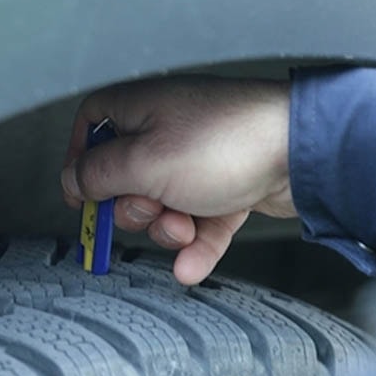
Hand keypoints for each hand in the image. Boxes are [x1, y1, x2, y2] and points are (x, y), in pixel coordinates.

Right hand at [61, 75, 294, 284]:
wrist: (303, 151)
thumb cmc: (226, 142)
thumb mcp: (143, 163)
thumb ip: (98, 175)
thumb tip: (71, 180)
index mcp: (139, 108)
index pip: (91, 127)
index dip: (81, 163)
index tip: (82, 196)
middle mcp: (168, 128)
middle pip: (125, 178)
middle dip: (135, 209)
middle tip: (151, 210)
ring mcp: (201, 158)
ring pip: (164, 205)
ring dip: (169, 229)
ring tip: (187, 228)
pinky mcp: (229, 185)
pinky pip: (202, 221)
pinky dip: (197, 244)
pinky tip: (191, 267)